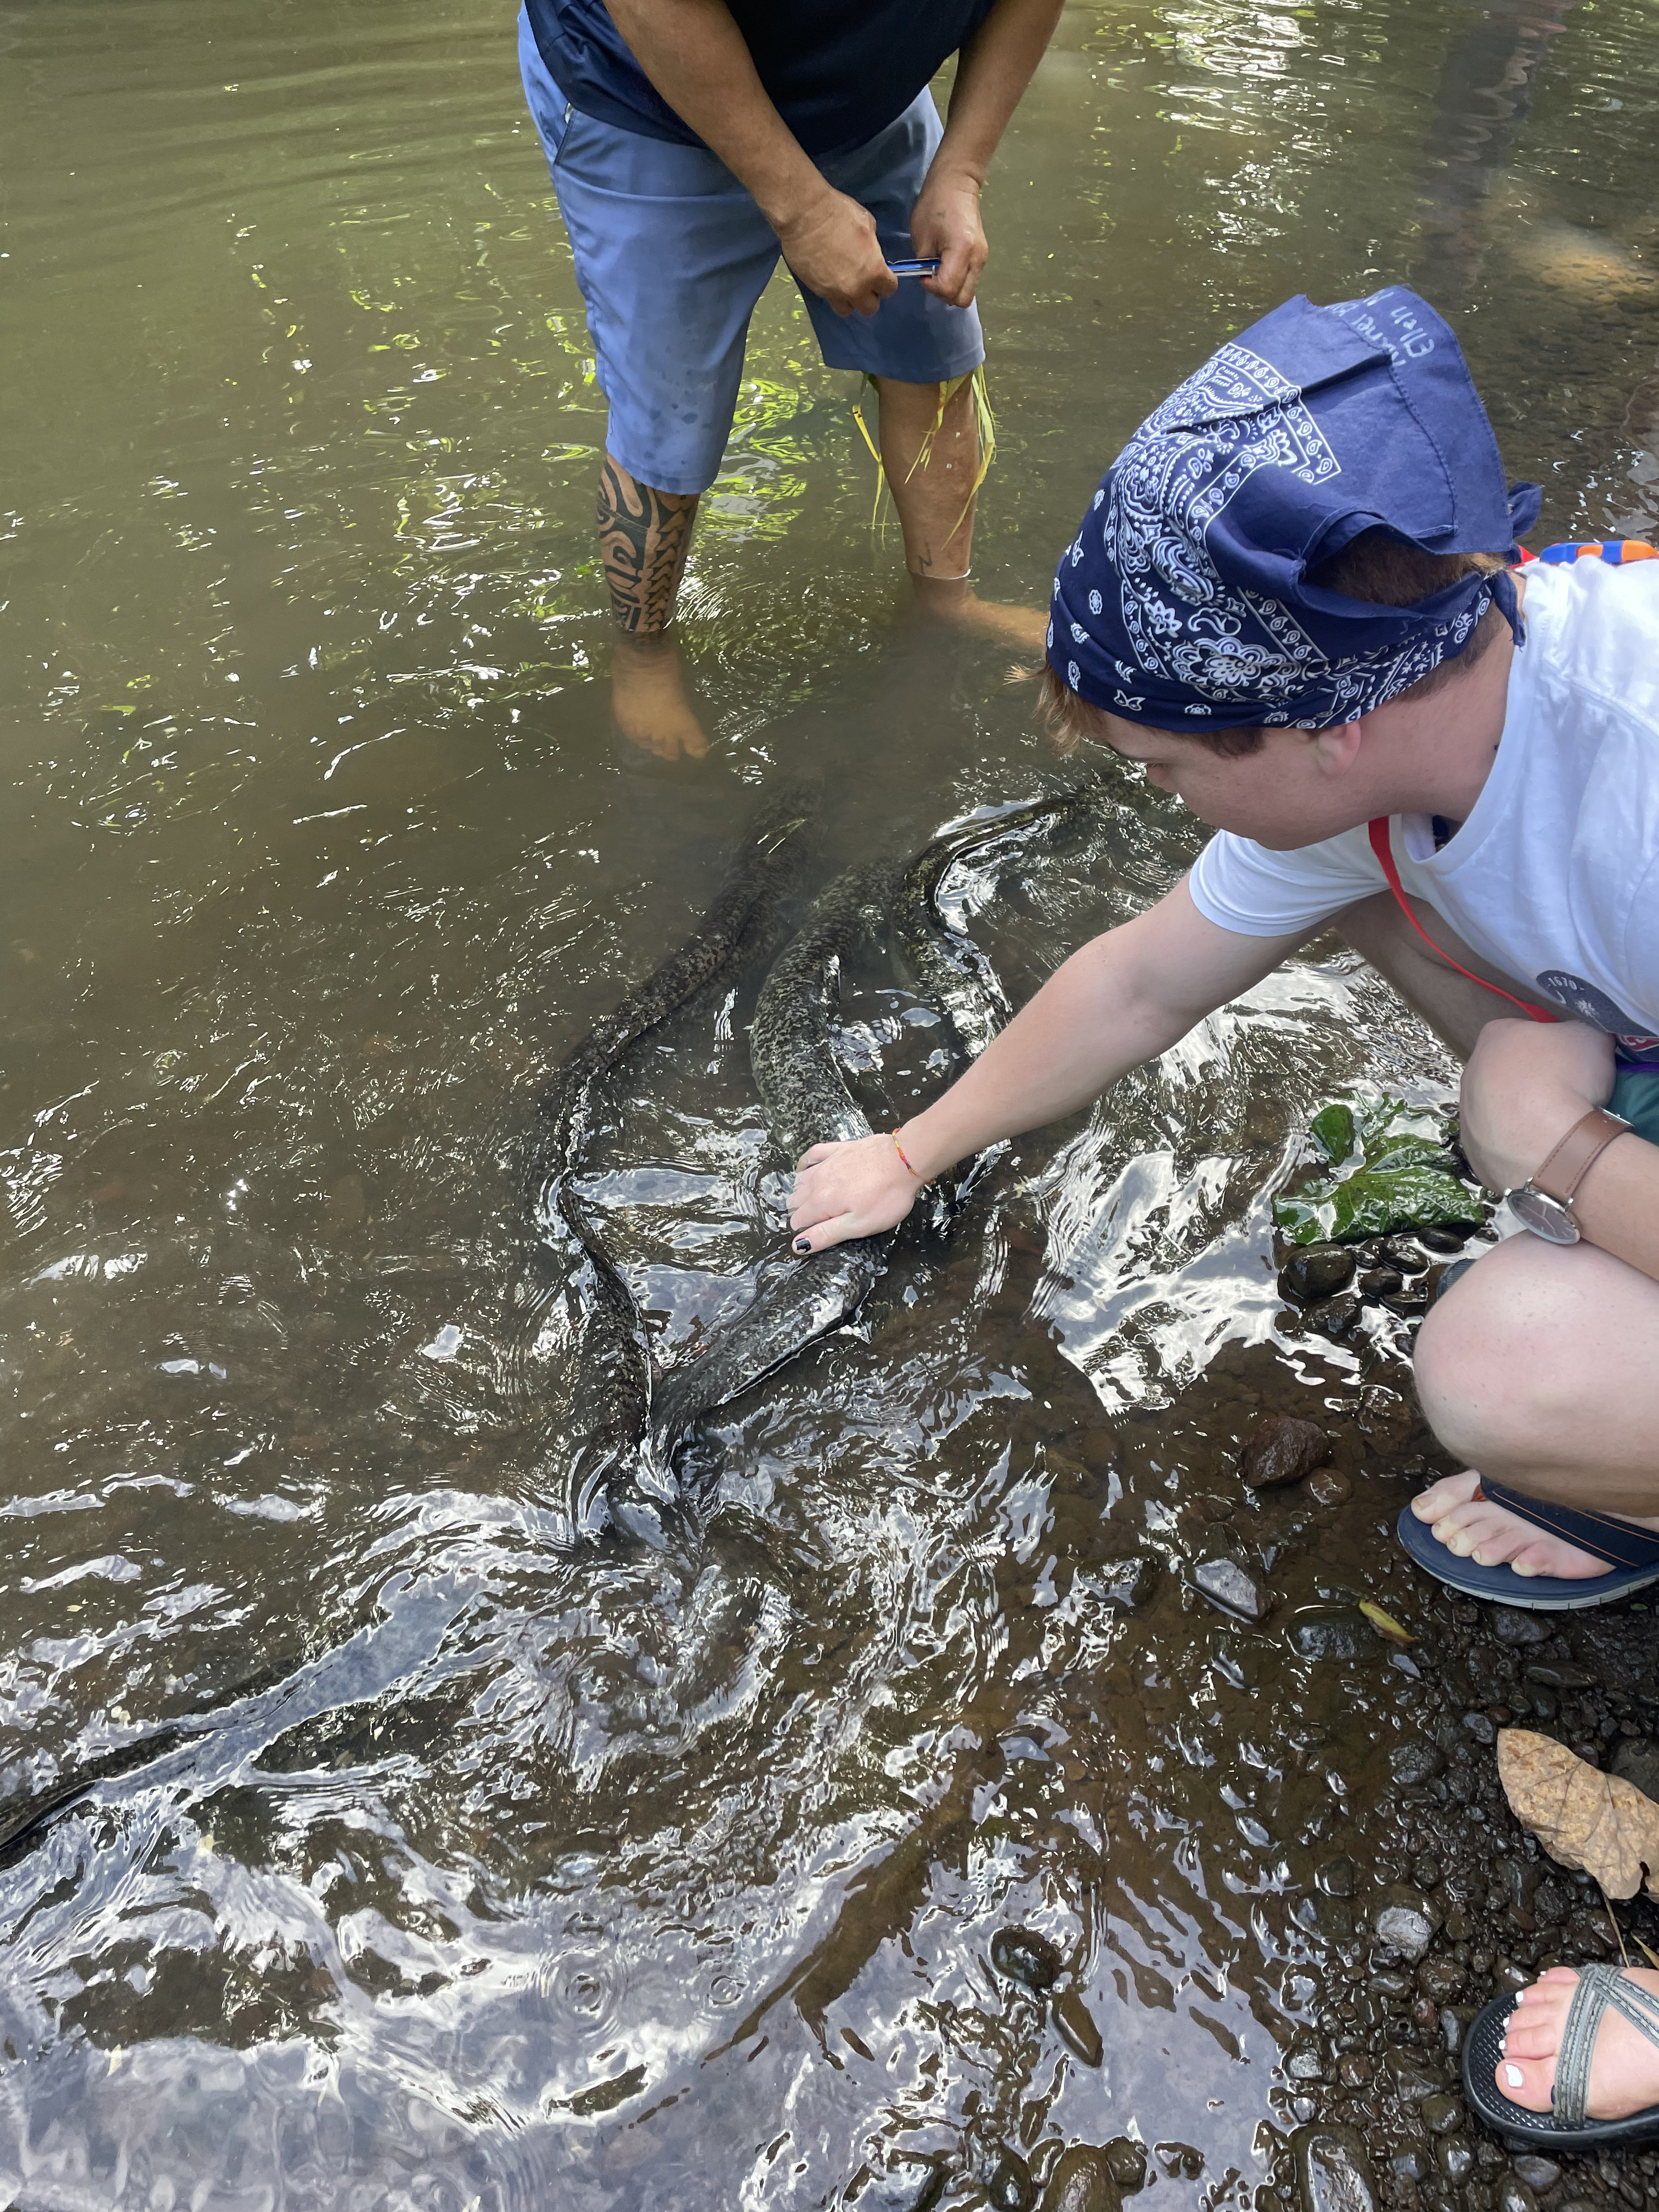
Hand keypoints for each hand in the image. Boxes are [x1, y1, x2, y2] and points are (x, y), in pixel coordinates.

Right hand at [774, 187, 897, 316]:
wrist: (803, 214)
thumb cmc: (838, 212)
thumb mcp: (866, 223)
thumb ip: (872, 246)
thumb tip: (869, 251)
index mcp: (873, 270)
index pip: (889, 289)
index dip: (886, 282)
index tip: (881, 274)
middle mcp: (855, 288)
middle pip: (869, 308)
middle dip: (869, 297)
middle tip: (864, 282)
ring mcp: (834, 292)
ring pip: (847, 310)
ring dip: (849, 300)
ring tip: (845, 284)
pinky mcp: (816, 290)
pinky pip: (829, 299)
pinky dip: (832, 292)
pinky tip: (828, 276)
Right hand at [788, 1130, 926, 1251]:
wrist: (905, 1159)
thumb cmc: (886, 1197)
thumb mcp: (859, 1225)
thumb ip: (826, 1234)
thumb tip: (798, 1246)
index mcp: (821, 1203)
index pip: (798, 1220)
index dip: (805, 1231)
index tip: (820, 1235)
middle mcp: (817, 1181)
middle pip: (797, 1200)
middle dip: (801, 1212)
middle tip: (821, 1221)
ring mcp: (826, 1163)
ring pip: (801, 1179)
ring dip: (801, 1192)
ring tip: (811, 1201)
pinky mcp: (838, 1149)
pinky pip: (812, 1154)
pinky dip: (805, 1164)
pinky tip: (805, 1168)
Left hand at [911, 162, 987, 306]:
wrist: (957, 182)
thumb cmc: (935, 204)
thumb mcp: (922, 236)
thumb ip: (925, 264)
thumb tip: (929, 279)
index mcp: (962, 251)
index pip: (948, 289)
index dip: (932, 287)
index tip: (922, 274)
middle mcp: (977, 259)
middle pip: (962, 298)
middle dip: (943, 294)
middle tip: (931, 277)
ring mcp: (982, 259)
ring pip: (968, 292)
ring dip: (951, 289)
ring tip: (939, 270)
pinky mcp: (982, 256)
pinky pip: (970, 281)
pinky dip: (957, 281)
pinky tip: (947, 266)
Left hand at [1458, 1017, 1614, 1192]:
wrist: (1549, 1145)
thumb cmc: (1566, 1080)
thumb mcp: (1591, 1037)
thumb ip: (1583, 1032)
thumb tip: (1583, 1039)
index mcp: (1495, 1036)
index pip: (1522, 1033)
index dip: (1549, 1046)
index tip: (1569, 1062)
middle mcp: (1471, 1072)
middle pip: (1506, 1072)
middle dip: (1532, 1082)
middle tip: (1564, 1094)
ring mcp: (1468, 1115)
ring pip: (1498, 1110)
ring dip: (1522, 1116)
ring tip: (1555, 1128)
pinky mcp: (1474, 1152)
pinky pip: (1500, 1145)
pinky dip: (1518, 1147)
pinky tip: (1542, 1151)